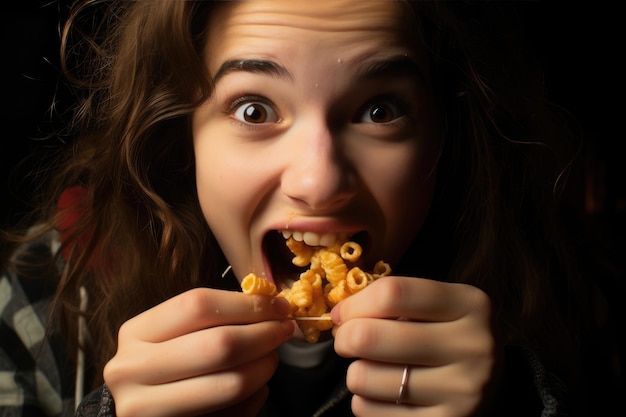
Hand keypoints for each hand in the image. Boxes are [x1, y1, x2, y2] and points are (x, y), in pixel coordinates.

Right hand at [103, 287, 293, 416]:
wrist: (141, 411)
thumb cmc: (163, 366)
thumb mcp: (174, 334)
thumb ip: (213, 318)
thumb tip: (271, 306)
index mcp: (136, 333)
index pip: (198, 305)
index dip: (246, 304)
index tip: (277, 305)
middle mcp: (133, 371)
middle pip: (219, 344)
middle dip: (264, 334)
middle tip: (284, 330)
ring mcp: (148, 409)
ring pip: (230, 384)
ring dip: (264, 367)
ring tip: (271, 358)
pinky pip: (232, 414)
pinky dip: (254, 398)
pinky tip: (255, 388)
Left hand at [331, 276, 496, 416]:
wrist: (491, 388)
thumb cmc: (448, 338)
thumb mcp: (437, 308)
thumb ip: (394, 302)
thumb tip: (339, 313)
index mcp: (470, 305)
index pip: (393, 294)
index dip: (355, 303)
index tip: (343, 313)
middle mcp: (472, 347)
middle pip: (369, 336)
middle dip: (345, 338)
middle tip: (349, 341)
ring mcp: (461, 392)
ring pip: (364, 377)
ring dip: (357, 373)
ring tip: (375, 370)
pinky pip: (369, 411)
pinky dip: (366, 402)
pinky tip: (385, 396)